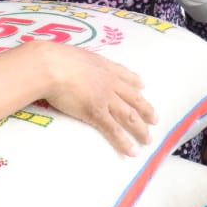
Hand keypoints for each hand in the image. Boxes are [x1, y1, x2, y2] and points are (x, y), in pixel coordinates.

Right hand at [25, 42, 157, 155]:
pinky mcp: (96, 112)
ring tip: (147, 140)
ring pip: (129, 115)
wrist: (51, 65)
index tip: (143, 86)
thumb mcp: (74, 55)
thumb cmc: (54, 59)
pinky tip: (132, 151)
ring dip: (140, 129)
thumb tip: (70, 63)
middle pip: (134, 98)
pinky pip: (114, 130)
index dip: (135, 82)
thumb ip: (78, 62)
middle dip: (146, 109)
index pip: (124, 74)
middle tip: (155, 119)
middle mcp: (109, 82)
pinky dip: (124, 142)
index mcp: (103, 66)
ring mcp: (105, 98)